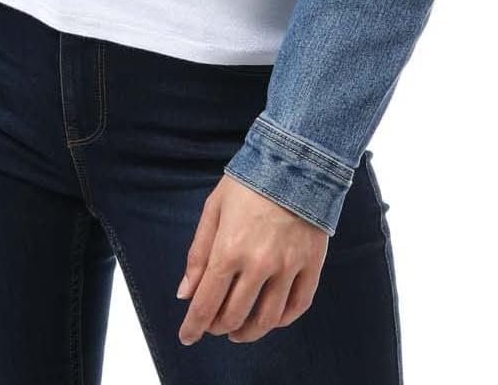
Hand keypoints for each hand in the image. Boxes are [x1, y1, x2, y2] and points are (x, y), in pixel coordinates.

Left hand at [175, 172, 328, 345]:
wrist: (295, 160)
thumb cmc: (249, 181)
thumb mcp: (214, 209)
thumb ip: (198, 253)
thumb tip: (185, 293)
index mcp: (229, 249)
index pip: (206, 303)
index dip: (194, 326)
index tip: (187, 336)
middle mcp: (258, 264)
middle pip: (235, 316)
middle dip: (218, 327)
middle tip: (213, 325)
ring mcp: (288, 267)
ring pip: (267, 319)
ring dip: (248, 332)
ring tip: (239, 331)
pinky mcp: (311, 265)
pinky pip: (298, 306)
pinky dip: (282, 321)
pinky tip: (271, 319)